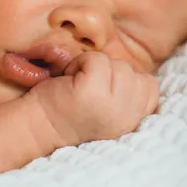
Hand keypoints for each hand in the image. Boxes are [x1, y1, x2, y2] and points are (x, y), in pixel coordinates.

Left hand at [27, 52, 158, 145]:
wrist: (37, 127)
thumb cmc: (69, 112)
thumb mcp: (108, 108)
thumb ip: (125, 94)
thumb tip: (131, 70)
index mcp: (132, 121)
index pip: (150, 87)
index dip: (125, 81)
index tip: (102, 93)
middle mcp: (125, 117)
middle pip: (132, 72)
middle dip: (108, 73)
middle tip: (86, 89)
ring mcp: (110, 105)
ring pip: (116, 64)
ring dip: (93, 67)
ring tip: (77, 85)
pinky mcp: (91, 92)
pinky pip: (96, 60)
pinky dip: (80, 63)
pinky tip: (68, 80)